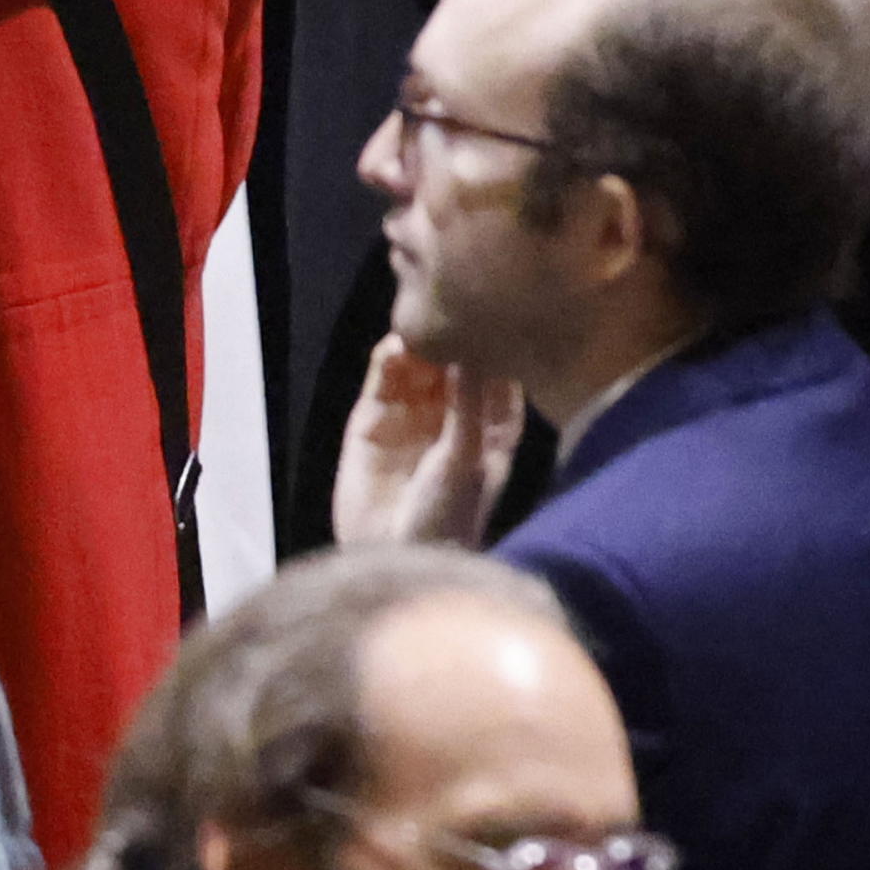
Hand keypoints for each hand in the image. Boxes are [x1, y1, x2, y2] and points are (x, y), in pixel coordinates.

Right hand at [334, 331, 523, 547]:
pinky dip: (387, 361)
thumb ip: (470, 402)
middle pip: (454, 363)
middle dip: (454, 338)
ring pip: (417, 367)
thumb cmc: (448, 513)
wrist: (394, 557)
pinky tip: (394, 346)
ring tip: (419, 327)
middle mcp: (452, 417)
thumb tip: (474, 350)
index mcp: (491, 426)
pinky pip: (381, 383)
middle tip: (450, 311)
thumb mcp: (468, 455)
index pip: (497, 372)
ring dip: (419, 345)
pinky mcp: (371, 425)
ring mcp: (411, 418)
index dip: (496, 345)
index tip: (496, 311)